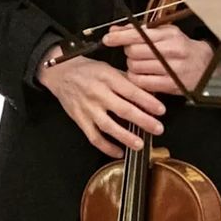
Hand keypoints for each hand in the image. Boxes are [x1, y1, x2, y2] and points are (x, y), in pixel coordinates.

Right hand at [36, 45, 165, 158]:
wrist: (59, 73)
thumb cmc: (88, 70)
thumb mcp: (108, 68)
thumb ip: (127, 80)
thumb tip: (150, 92)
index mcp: (107, 77)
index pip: (131, 91)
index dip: (147, 101)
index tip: (161, 110)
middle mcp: (97, 93)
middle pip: (123, 110)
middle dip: (143, 121)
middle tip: (158, 129)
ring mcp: (87, 108)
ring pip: (108, 126)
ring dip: (125, 137)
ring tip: (140, 144)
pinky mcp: (79, 119)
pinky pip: (94, 137)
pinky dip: (107, 147)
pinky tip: (119, 152)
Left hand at [101, 24, 215, 94]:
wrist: (206, 66)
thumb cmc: (182, 47)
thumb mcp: (165, 33)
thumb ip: (139, 31)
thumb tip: (115, 29)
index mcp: (168, 35)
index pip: (137, 35)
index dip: (119, 37)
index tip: (108, 39)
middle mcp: (170, 51)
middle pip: (134, 52)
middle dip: (128, 52)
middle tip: (134, 52)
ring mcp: (171, 69)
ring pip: (136, 68)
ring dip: (132, 66)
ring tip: (141, 64)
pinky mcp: (171, 85)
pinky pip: (143, 83)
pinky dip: (137, 79)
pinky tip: (143, 75)